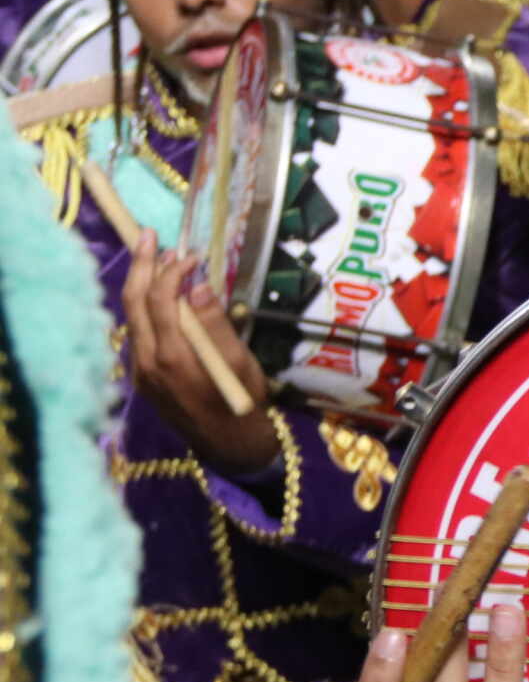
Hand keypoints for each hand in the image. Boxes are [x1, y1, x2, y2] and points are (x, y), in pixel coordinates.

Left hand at [122, 231, 278, 472]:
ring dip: (140, 285)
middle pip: (133, 303)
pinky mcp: (143, 377)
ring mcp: (141, 371)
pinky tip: (158, 297)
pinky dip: (145, 308)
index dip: (170, 271)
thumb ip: (216, 324)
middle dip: (140, 265)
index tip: (189, 254)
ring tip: (152, 258)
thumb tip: (197, 286)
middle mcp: (148, 363)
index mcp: (174, 358)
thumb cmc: (244, 403)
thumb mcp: (240, 362)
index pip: (161, 300)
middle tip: (148, 235)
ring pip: (131, 318)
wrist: (229, 446)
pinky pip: (138, 334)